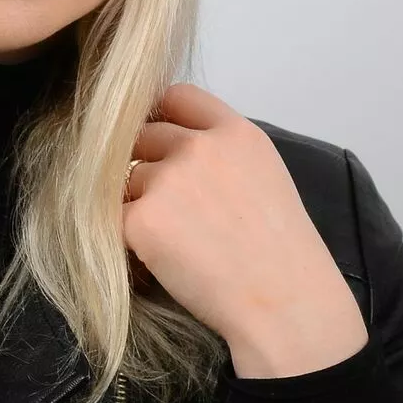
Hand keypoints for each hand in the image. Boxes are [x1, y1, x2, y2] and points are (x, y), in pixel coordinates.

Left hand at [121, 83, 369, 378]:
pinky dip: (130, 238)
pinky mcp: (142, 219)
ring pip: (128, 178)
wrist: (285, 306)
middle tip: (169, 205)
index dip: (162, 116)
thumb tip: (177, 143)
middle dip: (148, 164)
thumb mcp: (266, 177)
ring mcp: (168, 181)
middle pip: (144, 135)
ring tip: (175, 240)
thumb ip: (223, 151)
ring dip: (139, 203)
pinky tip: (160, 259)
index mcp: (236, 133)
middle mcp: (200, 148)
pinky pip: (117, 217)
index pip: (178, 97)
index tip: (159, 138)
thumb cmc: (281, 254)